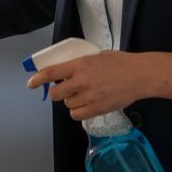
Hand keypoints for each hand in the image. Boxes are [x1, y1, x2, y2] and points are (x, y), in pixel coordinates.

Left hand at [26, 51, 148, 120]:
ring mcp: (89, 96)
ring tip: (84, 96)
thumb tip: (68, 71)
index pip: (51, 72)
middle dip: (57, 94)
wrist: (140, 76)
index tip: (31, 84)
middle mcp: (81, 81)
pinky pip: (77, 115)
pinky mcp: (98, 109)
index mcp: (80, 65)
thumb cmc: (120, 62)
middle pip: (56, 94)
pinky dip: (79, 112)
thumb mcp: (97, 56)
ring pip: (68, 105)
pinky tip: (86, 105)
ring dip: (71, 102)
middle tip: (65, 91)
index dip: (38, 79)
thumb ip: (81, 65)